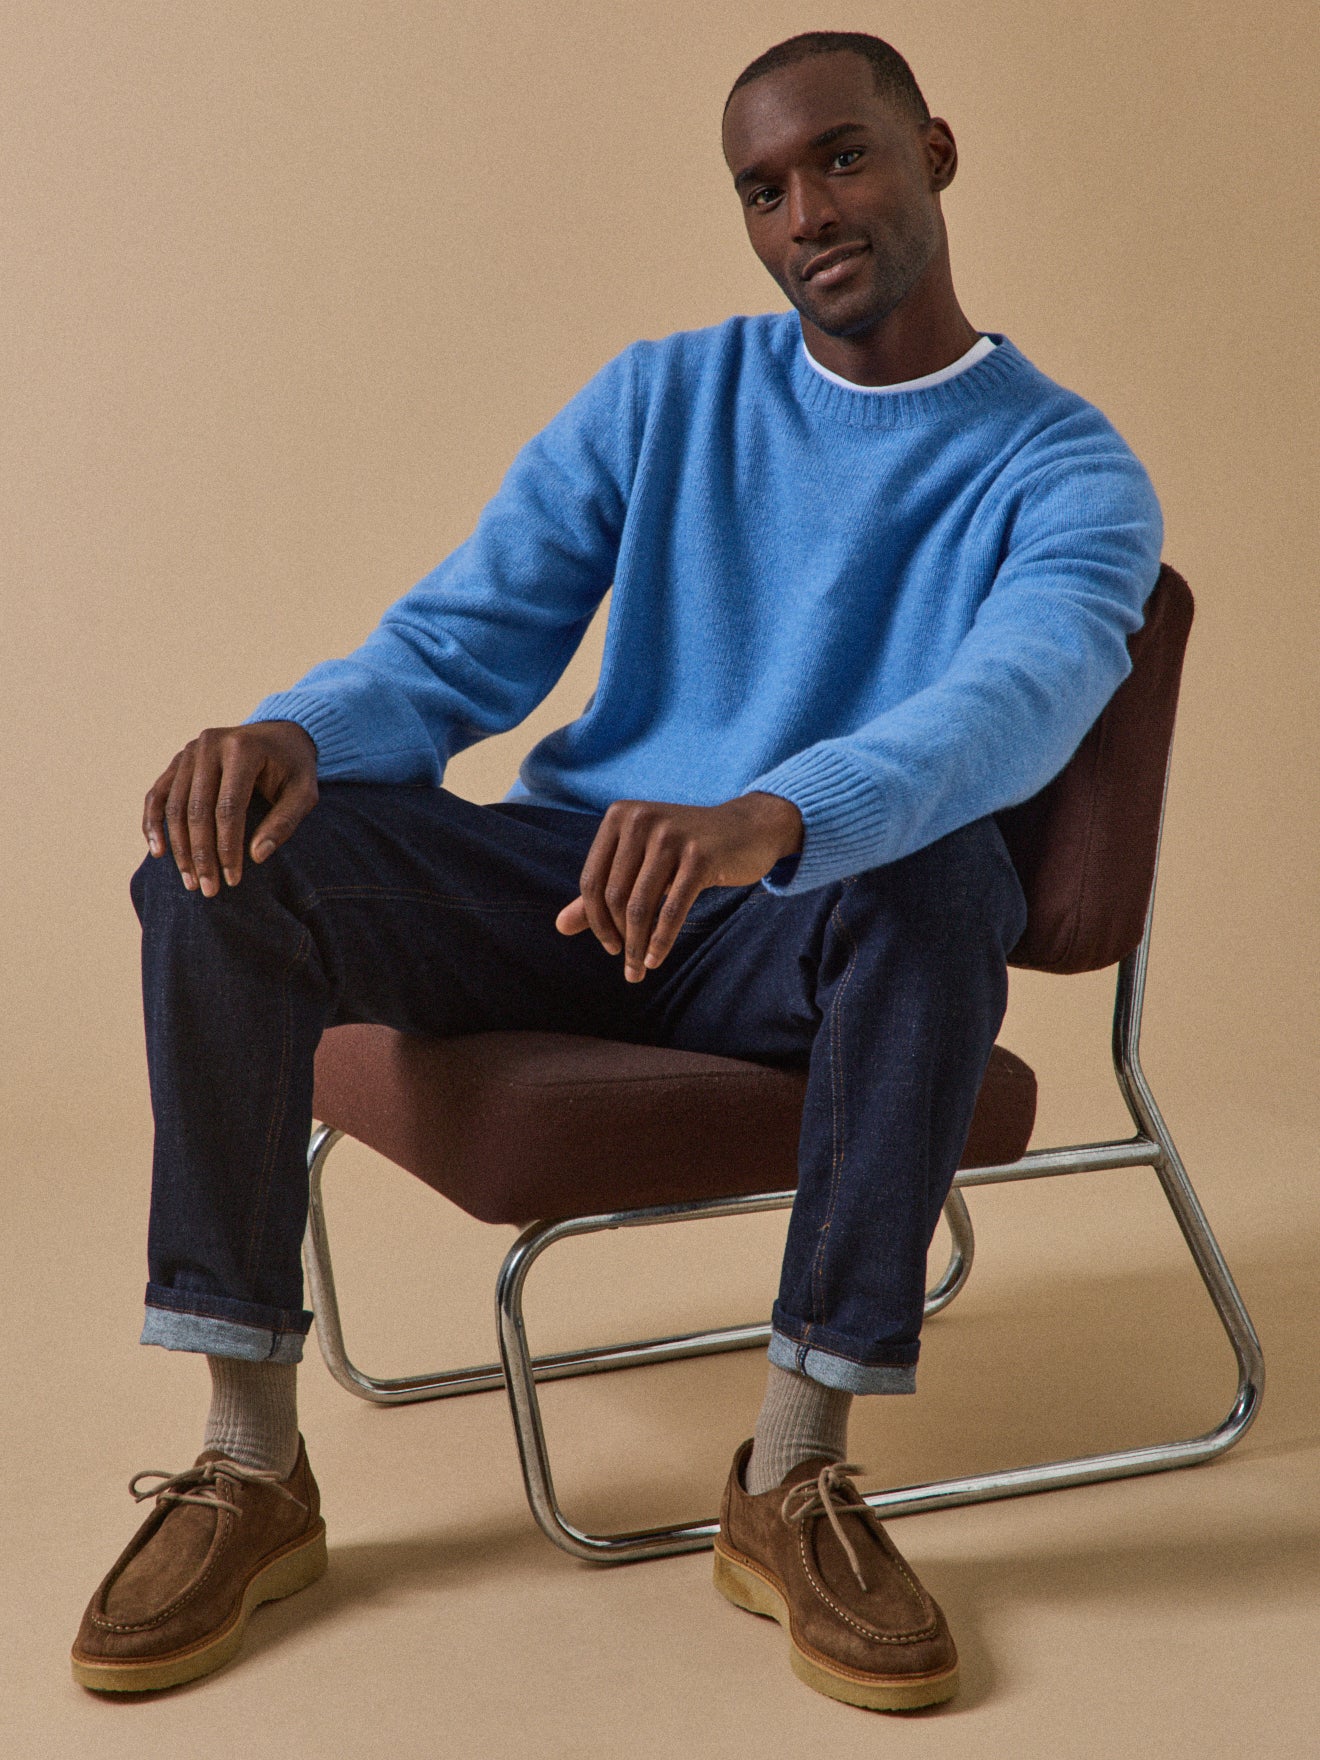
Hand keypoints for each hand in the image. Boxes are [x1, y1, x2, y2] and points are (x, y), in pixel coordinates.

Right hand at [143, 720, 318, 896]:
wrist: (279, 735)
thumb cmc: (295, 768)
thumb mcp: (304, 793)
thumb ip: (285, 822)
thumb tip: (257, 856)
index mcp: (242, 749)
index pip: (229, 808)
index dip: (228, 847)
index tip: (233, 879)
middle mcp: (210, 745)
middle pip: (197, 809)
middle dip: (201, 855)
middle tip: (208, 890)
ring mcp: (189, 751)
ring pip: (174, 806)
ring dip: (179, 847)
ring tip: (189, 881)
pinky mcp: (178, 760)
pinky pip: (158, 794)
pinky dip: (153, 822)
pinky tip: (158, 851)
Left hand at [555, 792, 803, 980]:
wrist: (747, 829)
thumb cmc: (685, 849)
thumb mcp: (641, 863)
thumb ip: (601, 891)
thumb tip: (559, 927)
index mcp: (619, 816)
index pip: (592, 880)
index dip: (594, 920)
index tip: (608, 945)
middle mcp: (642, 820)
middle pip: (614, 895)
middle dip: (617, 937)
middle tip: (625, 965)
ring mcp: (671, 836)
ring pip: (641, 905)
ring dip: (637, 945)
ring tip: (638, 970)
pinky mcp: (700, 856)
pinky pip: (672, 909)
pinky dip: (661, 941)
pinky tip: (655, 959)